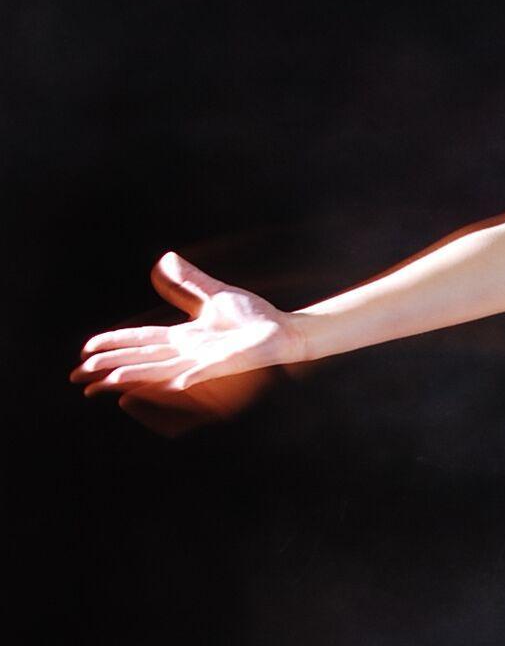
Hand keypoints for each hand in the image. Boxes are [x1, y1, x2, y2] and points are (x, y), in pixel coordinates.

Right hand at [69, 250, 299, 427]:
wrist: (285, 331)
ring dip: (136, 376)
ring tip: (108, 381)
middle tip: (78, 377)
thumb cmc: (253, 318)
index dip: (113, 345)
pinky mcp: (227, 365)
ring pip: (162, 371)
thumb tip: (164, 261)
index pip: (140, 342)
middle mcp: (189, 353)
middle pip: (141, 360)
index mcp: (183, 338)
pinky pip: (205, 373)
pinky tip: (172, 384)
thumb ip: (188, 282)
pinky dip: (189, 378)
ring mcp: (206, 362)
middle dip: (110, 368)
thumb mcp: (214, 294)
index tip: (86, 350)